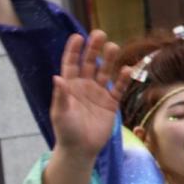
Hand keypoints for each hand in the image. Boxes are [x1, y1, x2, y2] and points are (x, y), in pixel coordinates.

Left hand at [51, 32, 121, 162]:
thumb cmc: (66, 131)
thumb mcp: (60, 113)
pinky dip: (123, 79)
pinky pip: (118, 88)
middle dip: (94, 49)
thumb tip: (57, 77)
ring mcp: (98, 93)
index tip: (78, 37)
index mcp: (69, 86)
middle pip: (90, 63)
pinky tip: (127, 69)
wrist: (80, 150)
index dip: (74, 50)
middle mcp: (84, 86)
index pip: (71, 64)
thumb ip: (60, 95)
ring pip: (105, 72)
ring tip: (113, 47)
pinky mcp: (110, 103)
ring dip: (109, 59)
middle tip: (100, 34)